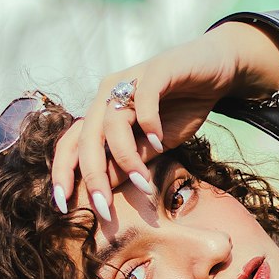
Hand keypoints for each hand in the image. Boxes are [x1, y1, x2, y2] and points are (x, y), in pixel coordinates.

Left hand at [51, 22, 278, 217]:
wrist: (216, 69)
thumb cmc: (183, 107)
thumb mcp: (155, 145)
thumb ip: (130, 162)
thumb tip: (104, 187)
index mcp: (102, 111)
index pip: (72, 143)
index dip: (63, 172)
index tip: (62, 205)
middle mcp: (108, 92)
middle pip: (87, 138)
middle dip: (93, 176)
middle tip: (103, 209)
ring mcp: (130, 78)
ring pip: (113, 122)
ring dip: (126, 157)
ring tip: (144, 182)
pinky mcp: (156, 69)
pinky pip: (144, 99)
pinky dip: (148, 123)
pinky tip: (159, 141)